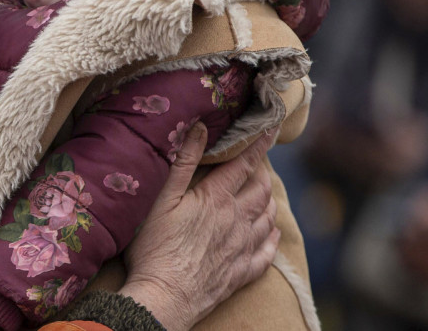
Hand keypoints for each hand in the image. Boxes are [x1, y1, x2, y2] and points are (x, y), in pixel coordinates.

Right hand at [119, 124, 278, 330]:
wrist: (164, 298)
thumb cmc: (156, 248)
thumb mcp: (162, 199)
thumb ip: (183, 163)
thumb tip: (199, 128)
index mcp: (216, 200)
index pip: (244, 166)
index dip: (258, 146)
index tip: (270, 130)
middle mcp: (236, 221)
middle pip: (261, 191)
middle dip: (263, 173)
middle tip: (260, 164)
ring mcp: (241, 248)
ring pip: (267, 218)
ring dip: (269, 201)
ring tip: (265, 193)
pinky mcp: (241, 272)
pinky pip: (266, 252)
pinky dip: (271, 238)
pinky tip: (270, 232)